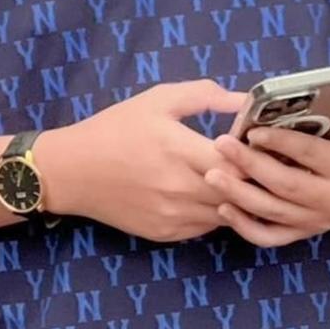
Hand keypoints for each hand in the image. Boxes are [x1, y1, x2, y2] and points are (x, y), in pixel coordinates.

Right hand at [36, 81, 249, 242]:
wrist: (71, 171)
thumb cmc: (115, 129)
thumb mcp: (158, 100)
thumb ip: (204, 96)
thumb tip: (246, 99)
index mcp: (179, 149)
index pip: (239, 163)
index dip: (255, 154)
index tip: (259, 144)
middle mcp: (179, 188)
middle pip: (239, 193)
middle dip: (252, 180)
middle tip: (258, 164)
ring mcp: (173, 215)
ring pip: (226, 214)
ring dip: (236, 199)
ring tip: (238, 180)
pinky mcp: (166, 232)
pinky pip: (206, 227)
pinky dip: (215, 213)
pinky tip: (210, 194)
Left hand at [206, 95, 329, 246]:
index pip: (311, 154)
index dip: (281, 142)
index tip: (253, 131)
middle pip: (286, 184)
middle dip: (250, 165)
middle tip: (221, 145)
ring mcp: (318, 221)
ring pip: (272, 212)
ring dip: (239, 195)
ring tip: (212, 175)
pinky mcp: (305, 233)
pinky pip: (270, 237)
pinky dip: (244, 227)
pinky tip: (224, 208)